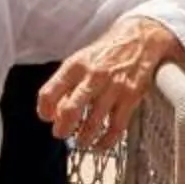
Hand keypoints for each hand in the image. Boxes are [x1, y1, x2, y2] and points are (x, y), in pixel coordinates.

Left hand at [39, 19, 184, 151]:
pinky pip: (115, 128)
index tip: (47, 117)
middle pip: (69, 111)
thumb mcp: (81, 59)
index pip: (49, 92)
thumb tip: (53, 111)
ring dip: (83, 138)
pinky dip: (105, 141)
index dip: (44, 110)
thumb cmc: (107, 52)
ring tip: (80, 141)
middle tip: (61, 134)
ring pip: (92, 124)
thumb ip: (66, 82)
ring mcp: (112, 88)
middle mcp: (92, 76)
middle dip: (62, 129)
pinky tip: (99, 144)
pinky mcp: (130, 98)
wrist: (139, 39)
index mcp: (75, 65)